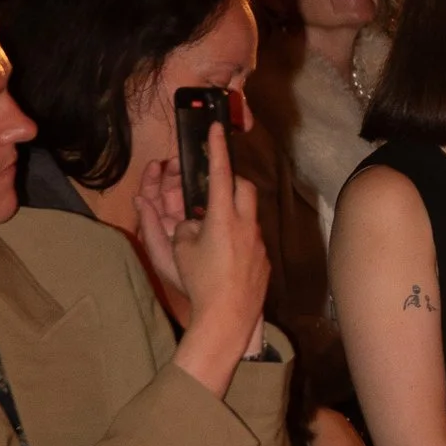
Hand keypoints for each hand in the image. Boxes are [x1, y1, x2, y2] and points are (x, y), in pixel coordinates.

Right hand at [146, 132, 273, 386]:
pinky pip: (253, 238)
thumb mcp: (180, 252)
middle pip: (244, 188)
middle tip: (214, 188)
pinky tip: (226, 257)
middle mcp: (246, 224)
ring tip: (215, 229)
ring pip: (250, 214)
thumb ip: (186, 229)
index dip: (217, 149)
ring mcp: (259, 242)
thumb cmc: (200, 282)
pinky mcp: (265, 259)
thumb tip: (195, 224)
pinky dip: (239, 238)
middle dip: (231, 182)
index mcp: (223, 218)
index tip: (217, 129)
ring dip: (235, 212)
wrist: (229, 316)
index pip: (220, 174)